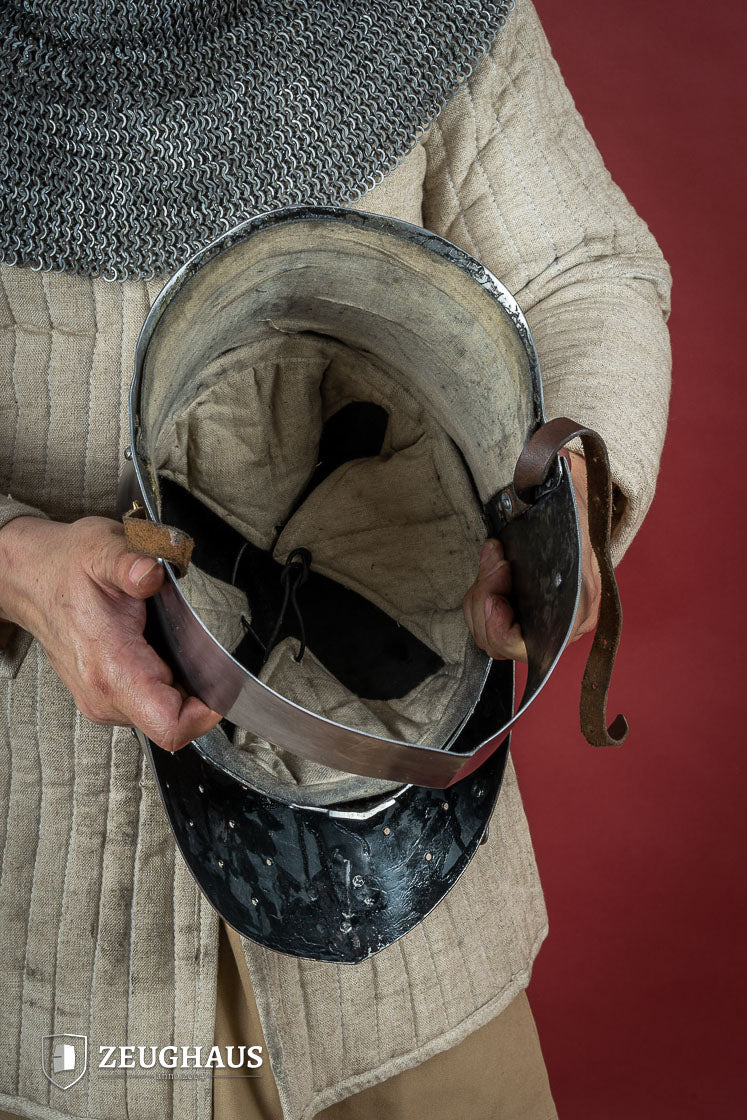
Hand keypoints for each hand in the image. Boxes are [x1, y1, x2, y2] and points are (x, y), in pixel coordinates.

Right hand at [0, 514, 219, 749]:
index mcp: (110, 668)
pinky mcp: (105, 698)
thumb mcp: (101, 550)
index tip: (223, 685)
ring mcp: (104, 701)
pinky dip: (165, 683)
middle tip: (201, 649)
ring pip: (164, 715)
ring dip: (181, 686)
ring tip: (172, 645)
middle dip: (197, 692)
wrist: (30, 578)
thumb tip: (151, 572)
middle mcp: (105, 696)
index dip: (205, 714)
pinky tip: (159, 651)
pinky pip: (150, 705)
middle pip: (173, 722)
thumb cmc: (64, 567)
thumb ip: (130, 564)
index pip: (169, 724)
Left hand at [462, 451, 601, 660]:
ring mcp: (539, 624)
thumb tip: (557, 467)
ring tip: (494, 561)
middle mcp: (562, 626)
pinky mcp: (519, 617)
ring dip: (479, 597)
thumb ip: (562, 492)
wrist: (574, 507)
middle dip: (484, 602)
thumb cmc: (573, 508)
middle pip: (499, 643)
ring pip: (486, 634)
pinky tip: (491, 569)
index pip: (527, 645)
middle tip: (493, 563)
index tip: (494, 591)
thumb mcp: (572, 501)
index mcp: (580, 610)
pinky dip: (479, 596)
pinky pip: (485, 623)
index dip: (500, 625)